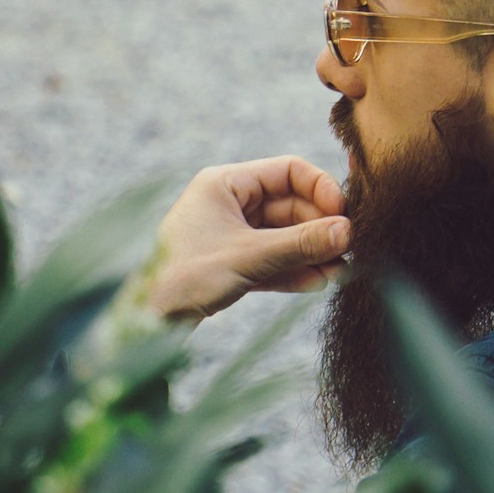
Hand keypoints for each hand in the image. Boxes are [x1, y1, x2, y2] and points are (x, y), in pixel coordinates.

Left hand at [146, 157, 349, 321]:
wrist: (145, 321)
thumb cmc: (184, 276)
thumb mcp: (249, 256)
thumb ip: (300, 244)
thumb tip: (347, 232)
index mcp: (225, 183)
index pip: (287, 171)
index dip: (321, 189)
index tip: (344, 214)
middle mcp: (229, 203)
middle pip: (290, 206)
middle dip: (319, 229)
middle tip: (348, 250)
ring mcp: (231, 234)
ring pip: (284, 236)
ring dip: (311, 253)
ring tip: (339, 272)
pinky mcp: (231, 264)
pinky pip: (272, 260)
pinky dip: (294, 270)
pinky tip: (317, 282)